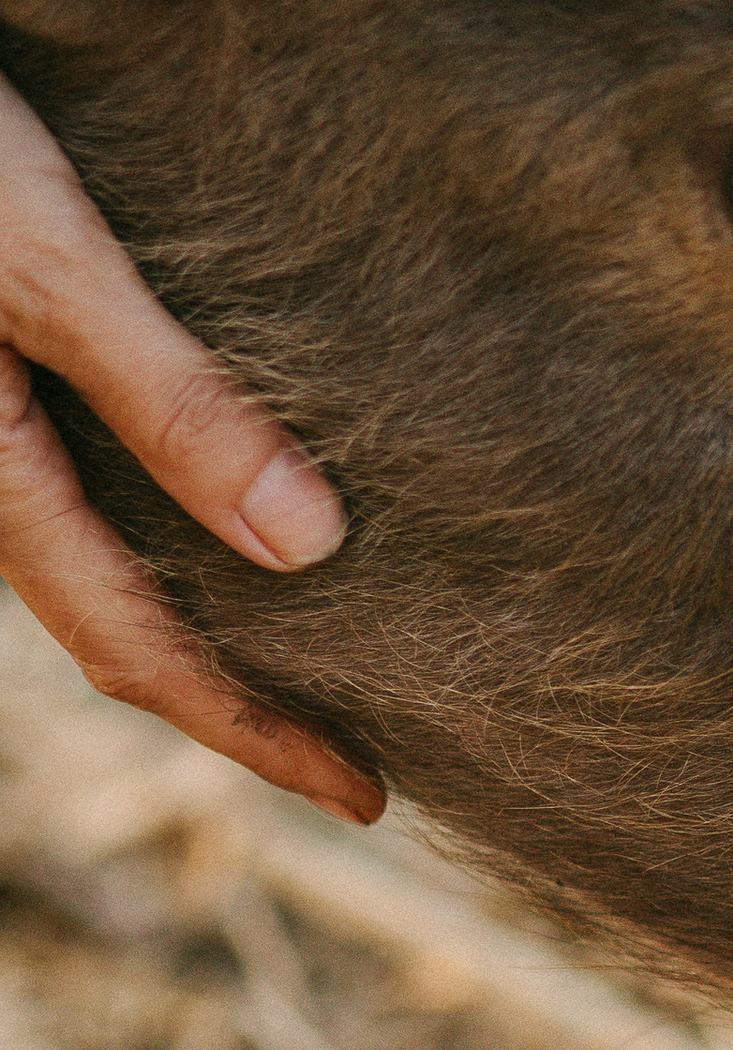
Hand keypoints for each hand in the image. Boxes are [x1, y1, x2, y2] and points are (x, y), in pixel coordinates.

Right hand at [0, 75, 380, 820]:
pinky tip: (238, 503)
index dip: (253, 731)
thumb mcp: (47, 253)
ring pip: (98, 548)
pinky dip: (166, 518)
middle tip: (366, 751)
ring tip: (324, 645)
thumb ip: (165, 394)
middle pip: (118, 618)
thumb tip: (308, 552)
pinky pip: (83, 473)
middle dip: (236, 695)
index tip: (369, 795)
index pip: (137, 647)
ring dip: (203, 613)